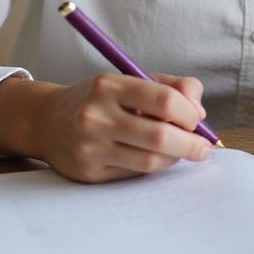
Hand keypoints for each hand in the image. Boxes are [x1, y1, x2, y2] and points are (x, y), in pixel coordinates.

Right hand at [31, 72, 212, 182]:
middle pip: (159, 135)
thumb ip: (172, 87)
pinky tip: (158, 158)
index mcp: (110, 86)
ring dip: (175, 158)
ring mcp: (89, 147)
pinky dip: (154, 167)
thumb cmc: (102, 98)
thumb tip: (200, 112)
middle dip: (190, 143)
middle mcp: (96, 116)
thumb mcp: (132, 79)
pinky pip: (133, 174)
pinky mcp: (88, 173)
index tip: (198, 119)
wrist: (48, 121)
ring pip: (148, 161)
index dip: (189, 112)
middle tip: (205, 147)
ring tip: (183, 152)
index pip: (164, 100)